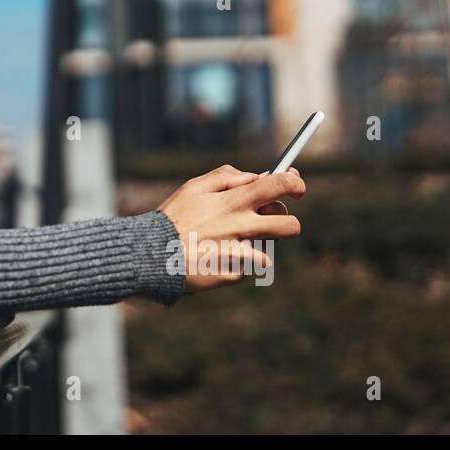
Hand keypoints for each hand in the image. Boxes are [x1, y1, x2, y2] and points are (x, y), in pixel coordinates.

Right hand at [157, 164, 304, 293]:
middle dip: (286, 220)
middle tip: (269, 219)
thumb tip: (251, 176)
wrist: (152, 255)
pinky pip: (247, 266)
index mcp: (233, 201)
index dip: (294, 183)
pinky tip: (215, 258)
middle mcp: (242, 226)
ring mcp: (241, 252)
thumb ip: (224, 177)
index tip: (297, 186)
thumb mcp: (192, 187)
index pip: (278, 186)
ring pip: (269, 248)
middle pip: (288, 224)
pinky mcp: (235, 273)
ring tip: (229, 242)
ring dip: (258, 243)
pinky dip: (236, 262)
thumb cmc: (172, 218)